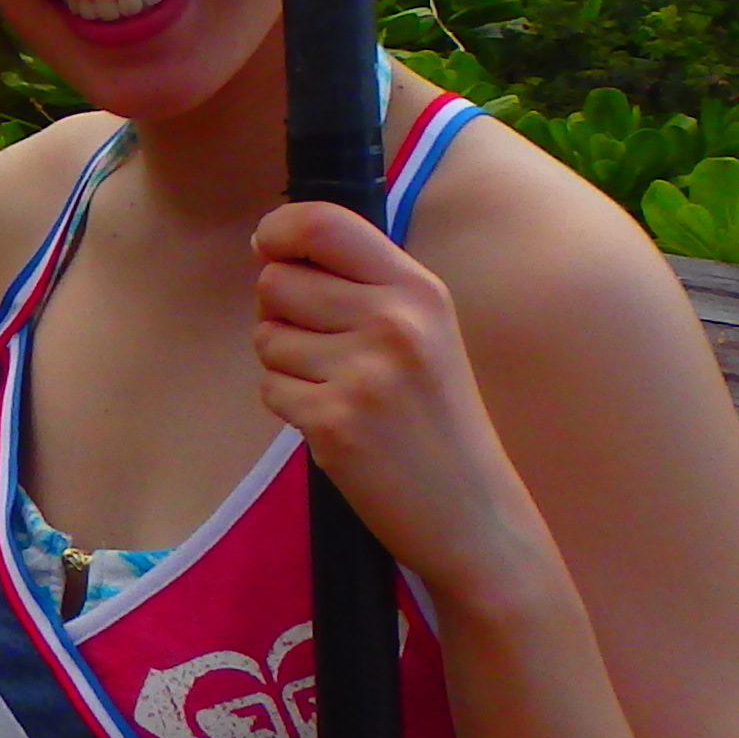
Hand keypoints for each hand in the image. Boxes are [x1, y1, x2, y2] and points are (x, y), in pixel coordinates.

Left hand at [247, 199, 550, 609]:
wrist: (473, 515)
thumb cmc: (439, 419)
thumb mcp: (427, 331)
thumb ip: (363, 284)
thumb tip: (271, 250)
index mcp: (419, 290)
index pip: (322, 222)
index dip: (279, 229)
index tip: (271, 250)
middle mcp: (394, 321)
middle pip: (275, 281)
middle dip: (281, 313)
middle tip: (327, 351)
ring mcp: (363, 373)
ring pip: (265, 337)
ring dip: (286, 364)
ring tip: (340, 391)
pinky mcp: (334, 422)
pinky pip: (269, 388)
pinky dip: (290, 406)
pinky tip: (336, 425)